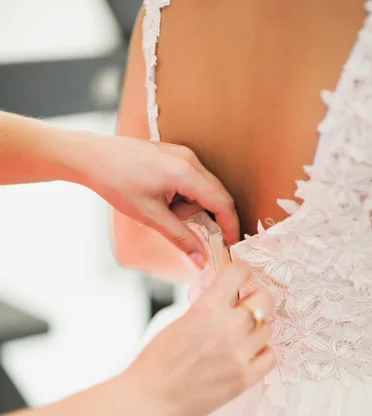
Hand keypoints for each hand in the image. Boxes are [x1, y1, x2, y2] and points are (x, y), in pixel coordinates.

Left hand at [75, 133, 239, 267]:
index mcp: (186, 173)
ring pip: (202, 189)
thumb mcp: (151, 216)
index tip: (231, 244)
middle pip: (215, 195)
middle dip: (205, 217)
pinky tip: (162, 200)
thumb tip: (201, 259)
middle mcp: (190, 159)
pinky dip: (184, 196)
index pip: (222, 202)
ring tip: (162, 210)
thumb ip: (181, 238)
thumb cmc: (118, 183)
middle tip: (182, 228)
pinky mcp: (175, 154)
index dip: (230, 226)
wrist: (93, 157)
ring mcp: (183, 154)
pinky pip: (192, 180)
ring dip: (190, 207)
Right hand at [124, 263, 275, 415]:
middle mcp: (228, 327)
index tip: (242, 277)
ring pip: (268, 328)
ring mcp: (239, 353)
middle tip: (248, 308)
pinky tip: (249, 355)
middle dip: (257, 300)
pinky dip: (262, 353)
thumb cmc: (157, 361)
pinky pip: (271, 356)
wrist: (151, 398)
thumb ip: (207, 309)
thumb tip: (225, 300)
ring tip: (243, 337)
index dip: (242, 273)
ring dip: (257, 329)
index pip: (240, 273)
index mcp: (207, 308)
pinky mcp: (245, 378)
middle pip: (265, 299)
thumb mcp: (180, 322)